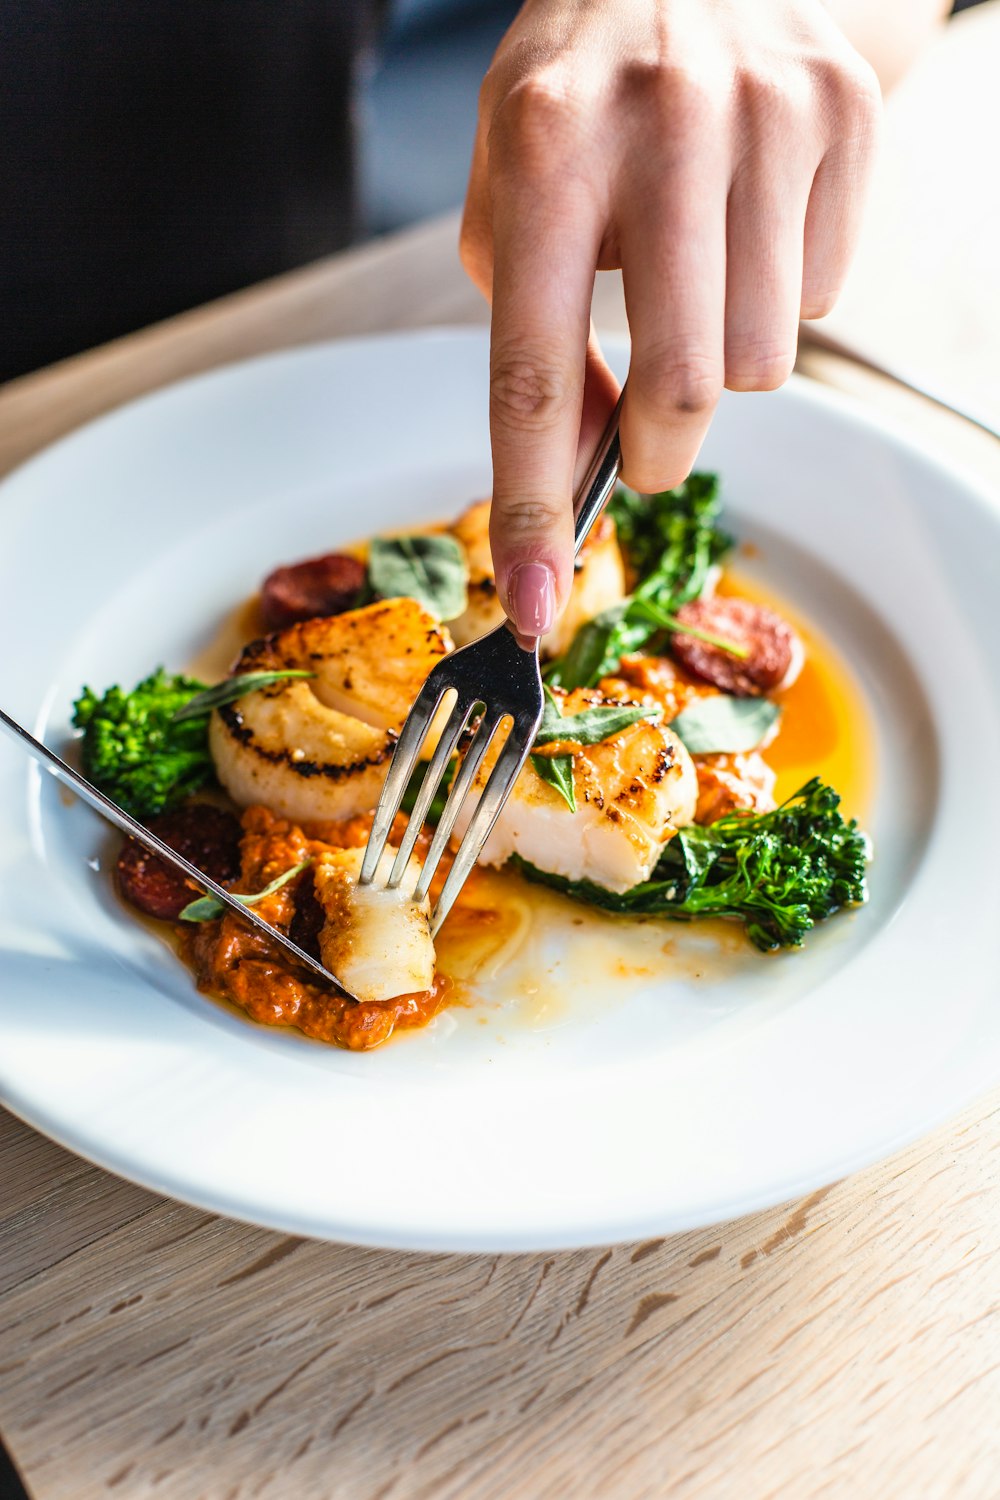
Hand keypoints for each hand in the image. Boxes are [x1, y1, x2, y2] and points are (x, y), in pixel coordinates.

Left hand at [460, 0, 880, 636]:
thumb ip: (529, 317)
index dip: (533, 507)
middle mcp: (661, 123)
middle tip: (645, 440)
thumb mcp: (508, 178)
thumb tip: (588, 452)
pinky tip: (750, 227)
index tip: (537, 606)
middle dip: (659, 450)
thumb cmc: (584, 87)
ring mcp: (767, 115)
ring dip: (723, 363)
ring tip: (698, 282)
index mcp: (545, 146)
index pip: (533, 371)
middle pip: (683, 388)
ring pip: (764, 358)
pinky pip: (822, 294)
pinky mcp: (845, 118)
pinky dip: (781, 296)